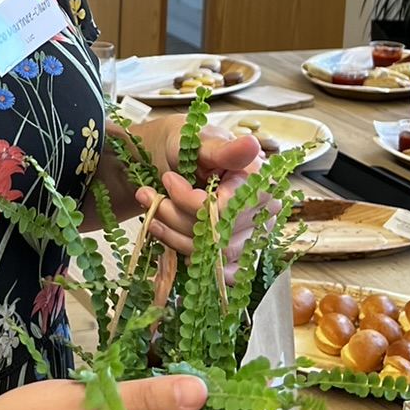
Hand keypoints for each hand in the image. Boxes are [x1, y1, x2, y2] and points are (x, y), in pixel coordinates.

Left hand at [136, 126, 263, 259]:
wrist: (174, 160)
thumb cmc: (188, 146)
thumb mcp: (198, 141)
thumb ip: (222, 149)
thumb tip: (251, 144)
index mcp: (258, 180)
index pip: (226, 208)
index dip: (190, 200)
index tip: (168, 179)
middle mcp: (262, 211)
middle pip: (218, 235)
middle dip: (175, 216)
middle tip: (147, 195)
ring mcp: (251, 234)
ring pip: (212, 254)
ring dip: (174, 235)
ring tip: (151, 212)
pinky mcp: (237, 252)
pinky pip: (217, 269)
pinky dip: (188, 254)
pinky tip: (170, 236)